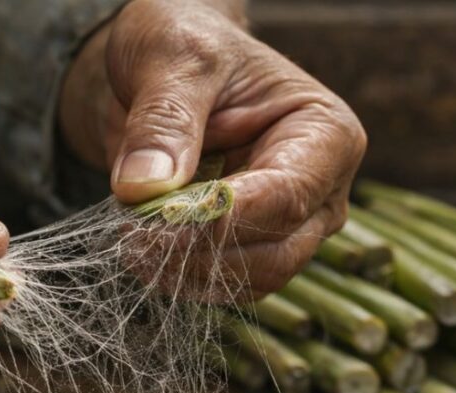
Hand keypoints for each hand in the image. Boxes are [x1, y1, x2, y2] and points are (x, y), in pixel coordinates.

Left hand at [60, 0, 365, 296]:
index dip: (223, 218)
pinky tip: (142, 248)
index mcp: (325, 134)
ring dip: (186, 272)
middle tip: (133, 238)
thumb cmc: (185, 44)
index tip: (158, 219)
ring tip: (130, 237)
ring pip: (252, 281)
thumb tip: (143, 188)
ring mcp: (290, 226)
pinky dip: (180, 278)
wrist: (165, 66)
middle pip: (277, 254)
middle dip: (202, 253)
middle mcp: (320, 190)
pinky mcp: (252, 248)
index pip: (287, 197)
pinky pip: (224, 284)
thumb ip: (163, 118)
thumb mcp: (172, 57)